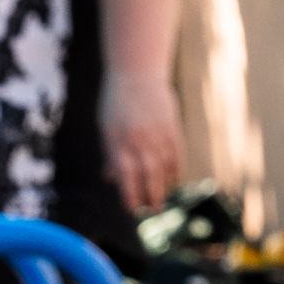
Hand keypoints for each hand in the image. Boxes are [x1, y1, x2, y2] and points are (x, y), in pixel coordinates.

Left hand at [100, 66, 180, 215]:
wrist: (137, 74)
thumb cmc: (116, 102)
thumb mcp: (107, 128)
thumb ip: (111, 154)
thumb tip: (110, 179)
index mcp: (117, 142)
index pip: (125, 177)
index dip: (130, 196)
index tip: (132, 209)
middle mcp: (138, 141)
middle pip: (148, 177)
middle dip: (151, 197)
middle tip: (153, 210)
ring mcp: (157, 135)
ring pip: (164, 169)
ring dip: (164, 187)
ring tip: (162, 199)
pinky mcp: (172, 129)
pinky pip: (176, 157)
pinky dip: (175, 171)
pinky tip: (173, 180)